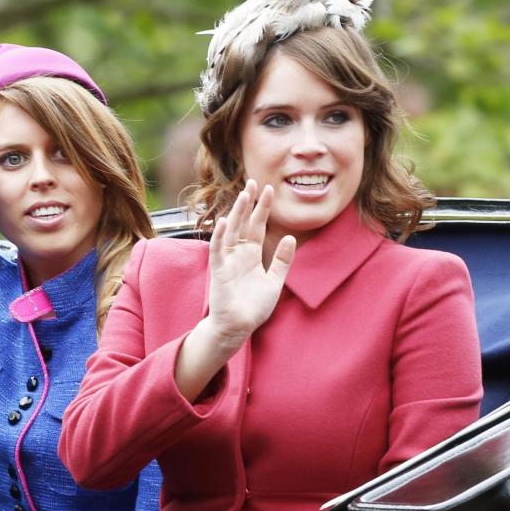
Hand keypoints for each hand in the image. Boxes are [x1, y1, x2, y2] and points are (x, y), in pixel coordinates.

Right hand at [204, 179, 296, 347]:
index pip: (257, 226)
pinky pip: (218, 250)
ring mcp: (227, 261)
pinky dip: (220, 236)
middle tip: (253, 182)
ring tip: (244, 195)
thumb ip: (282, 260)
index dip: (262, 208)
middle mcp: (238, 254)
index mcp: (251, 255)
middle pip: (243, 223)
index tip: (268, 189)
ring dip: (236, 213)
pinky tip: (224, 221)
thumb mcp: (275, 282)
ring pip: (231, 231)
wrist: (238, 328)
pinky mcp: (218, 271)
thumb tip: (291, 236)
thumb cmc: (253, 308)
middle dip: (248, 203)